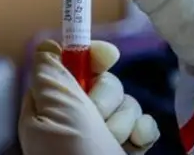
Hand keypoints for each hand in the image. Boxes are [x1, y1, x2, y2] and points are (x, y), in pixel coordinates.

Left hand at [19, 40, 158, 154]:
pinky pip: (144, 122)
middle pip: (104, 81)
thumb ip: (52, 75)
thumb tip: (49, 47)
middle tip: (97, 120)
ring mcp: (104, 134)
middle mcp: (76, 120)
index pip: (69, 65)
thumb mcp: (56, 114)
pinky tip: (134, 147)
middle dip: (107, 99)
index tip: (106, 57)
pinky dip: (142, 133)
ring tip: (113, 143)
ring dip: (123, 121)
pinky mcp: (127, 147)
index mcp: (49, 110)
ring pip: (126, 101)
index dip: (88, 55)